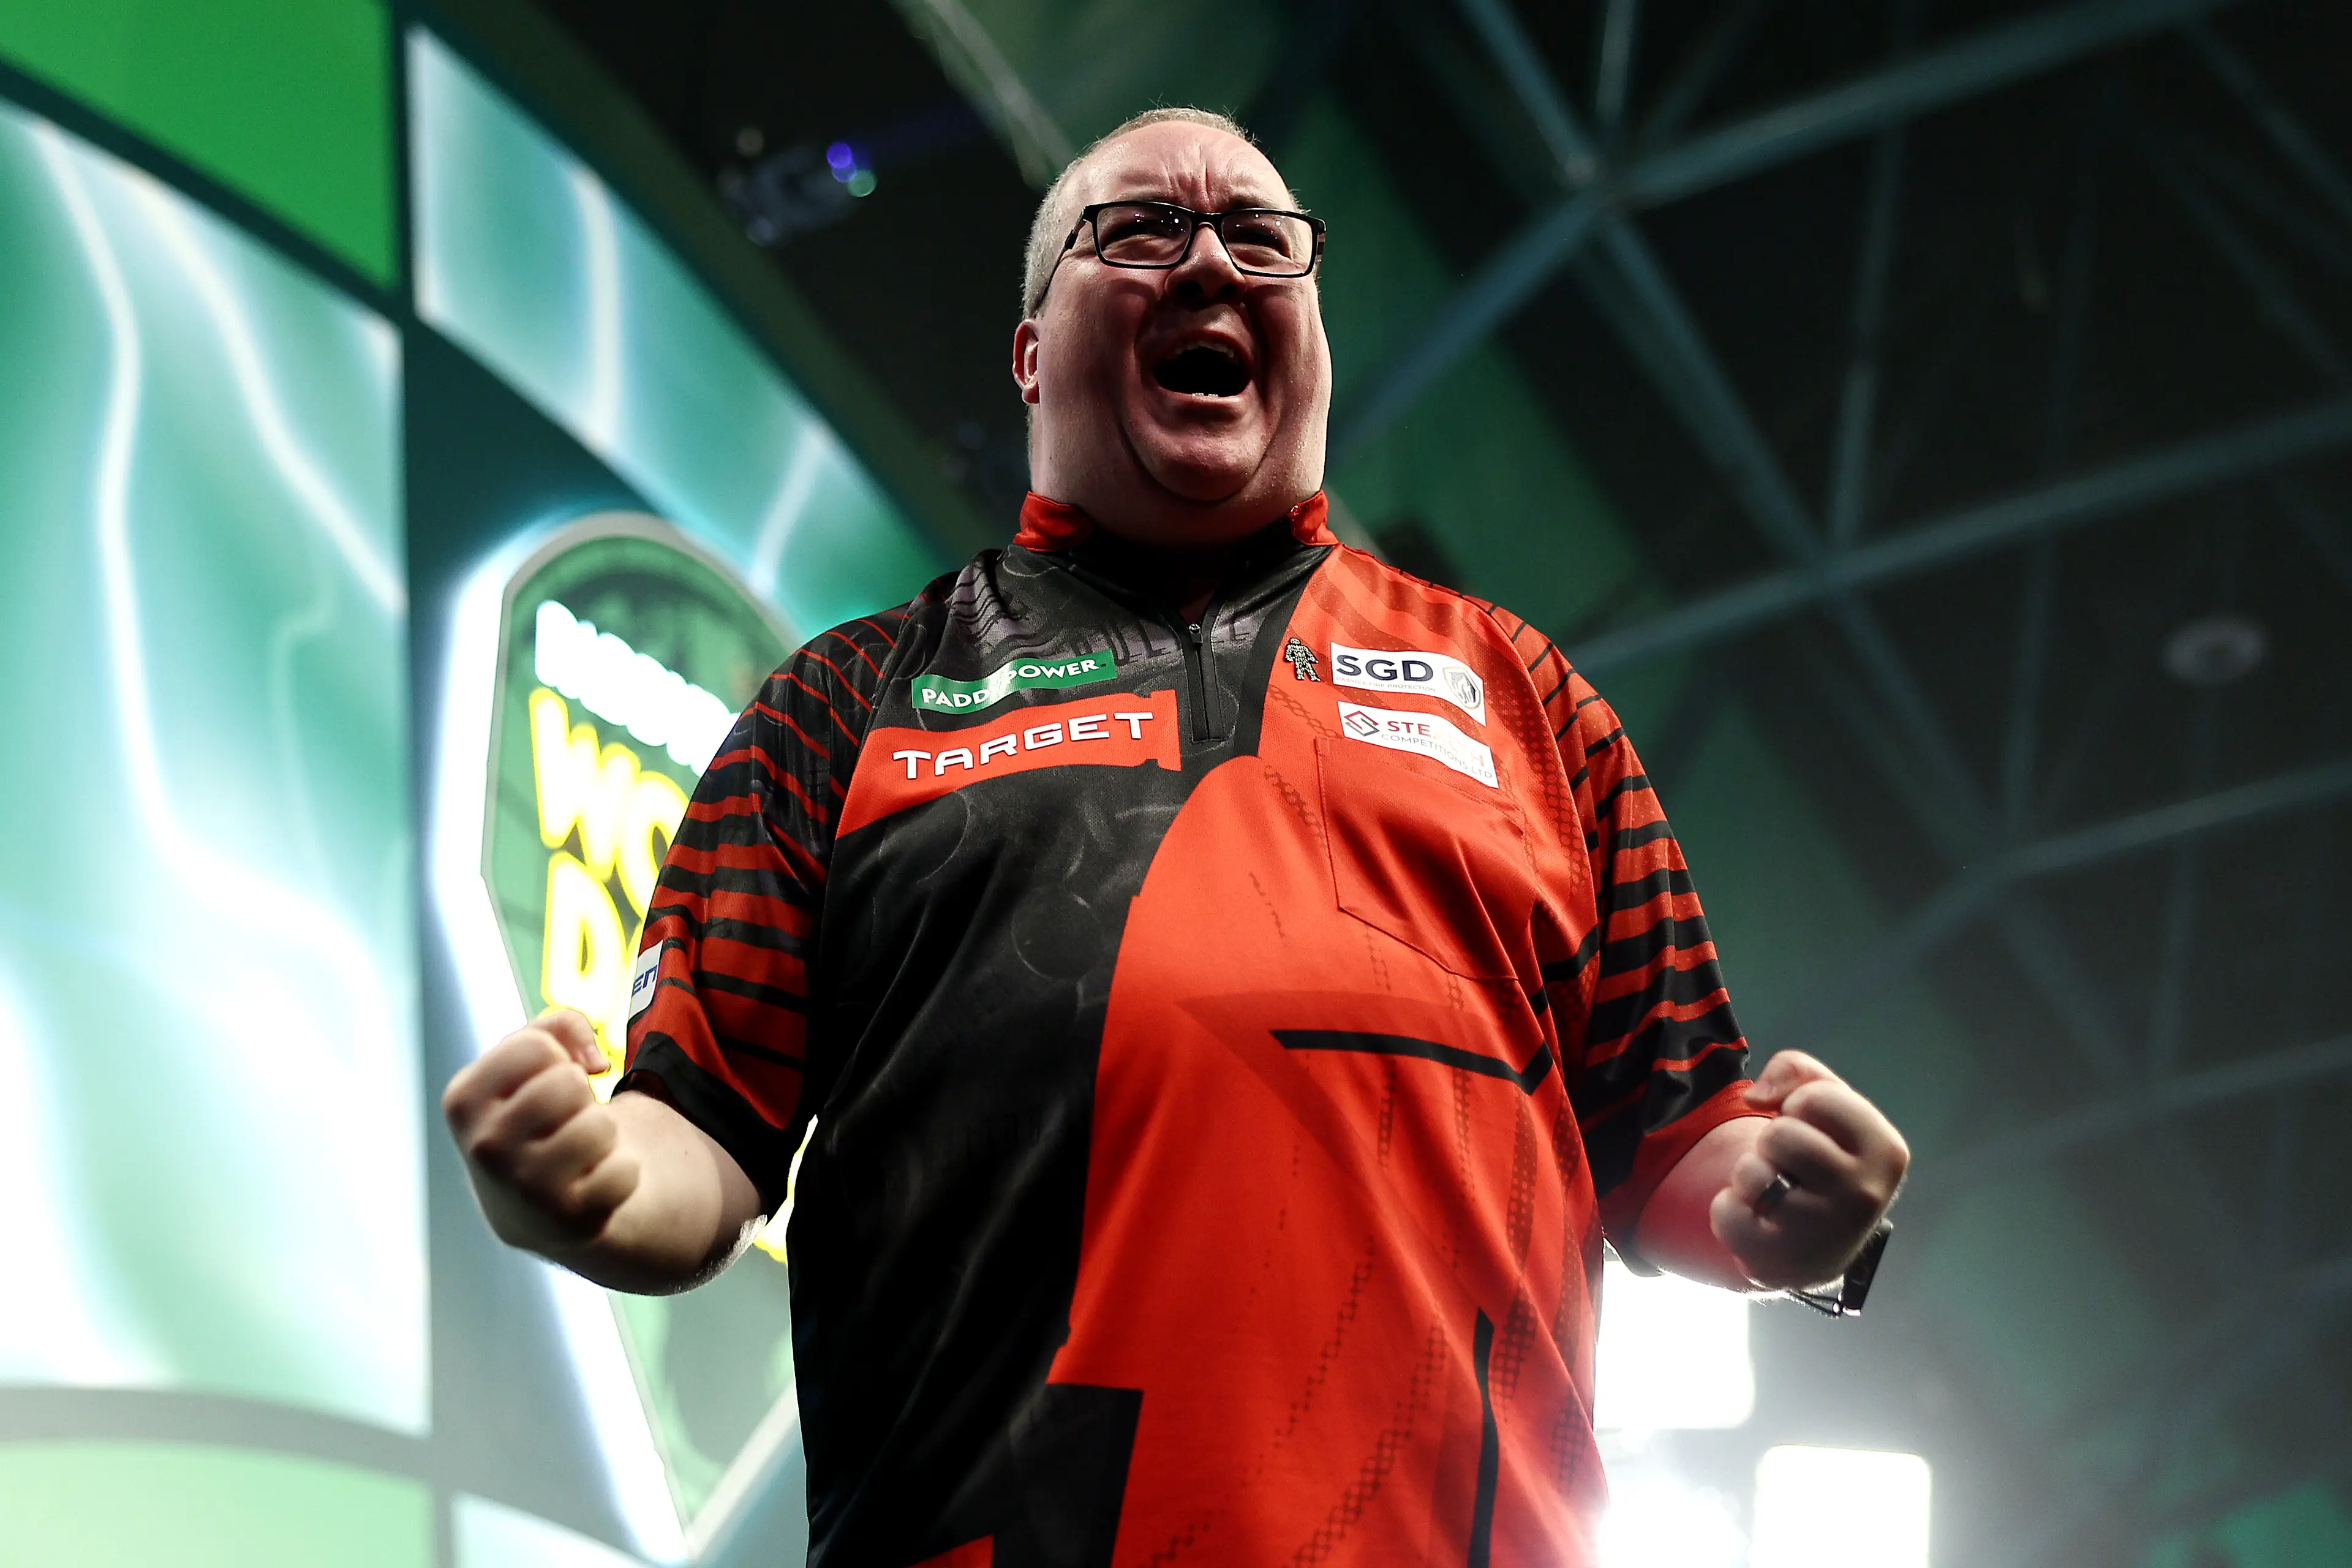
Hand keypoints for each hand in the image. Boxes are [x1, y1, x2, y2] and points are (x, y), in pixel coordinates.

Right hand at [443, 1009, 642, 1258]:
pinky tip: (591, 1183)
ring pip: (601, 1126)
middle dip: (579, 1097)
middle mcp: (485, 1147)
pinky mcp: (569, 1222)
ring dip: (602, 1135)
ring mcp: (525, 1190)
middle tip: (564, 1120)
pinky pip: (625, 1171)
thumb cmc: (535, 1116)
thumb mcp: (530, 1061)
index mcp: (463, 1101)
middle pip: (569, 1083)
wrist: (536, 1208)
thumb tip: (593, 1063)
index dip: (555, 1057)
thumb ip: (557, 1025)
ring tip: (578, 1151)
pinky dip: (621, 1173)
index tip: (544, 1081)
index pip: (534, 1046)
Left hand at [1709, 1050, 1908, 1289]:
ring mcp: (1824, 1234)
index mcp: (1885, 1150)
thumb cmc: (1825, 1159)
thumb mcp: (1828, 1105)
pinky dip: (1728, 1210)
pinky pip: (1725, 1213)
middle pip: (1779, 1135)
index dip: (1798, 1106)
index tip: (1812, 1129)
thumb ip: (1798, 1072)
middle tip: (1790, 1166)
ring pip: (1751, 1173)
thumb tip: (1757, 1097)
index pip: (1814, 1097)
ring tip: (1775, 1192)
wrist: (1822, 1245)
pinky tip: (1757, 1220)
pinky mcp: (1782, 1263)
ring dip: (1750, 1175)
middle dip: (1773, 1143)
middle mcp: (1865, 1196)